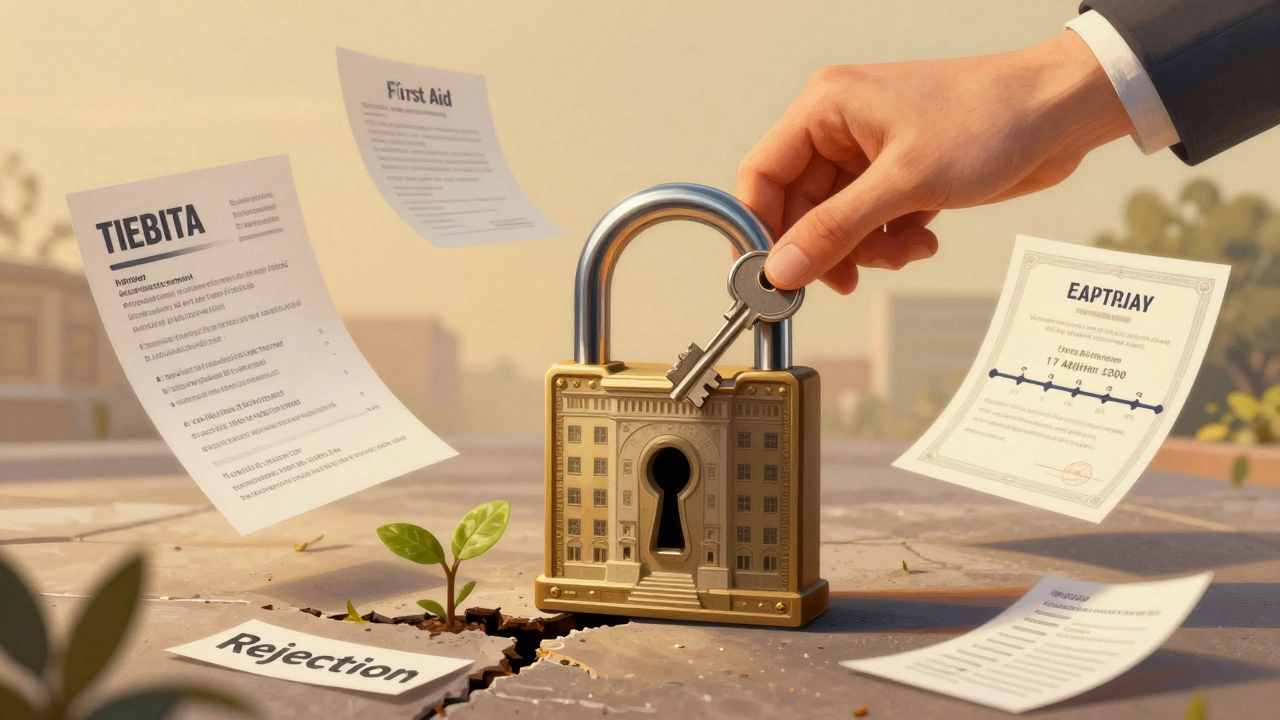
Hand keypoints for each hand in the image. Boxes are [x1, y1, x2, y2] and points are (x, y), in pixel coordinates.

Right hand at [737, 30, 1135, 292]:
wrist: (1060, 113)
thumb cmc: (990, 119)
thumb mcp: (904, 182)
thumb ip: (836, 229)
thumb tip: (783, 269)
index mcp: (826, 107)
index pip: (763, 173)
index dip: (764, 228)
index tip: (774, 273)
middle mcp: (841, 127)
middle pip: (800, 206)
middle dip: (829, 247)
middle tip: (849, 278)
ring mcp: (870, 152)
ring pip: (837, 221)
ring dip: (866, 249)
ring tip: (903, 252)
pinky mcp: (900, 173)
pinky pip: (871, 222)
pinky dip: (891, 240)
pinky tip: (922, 239)